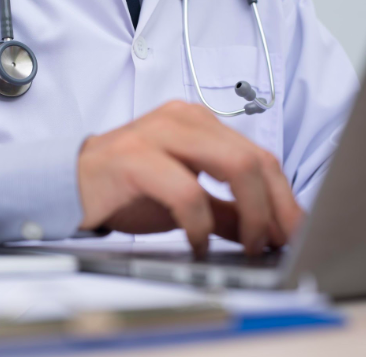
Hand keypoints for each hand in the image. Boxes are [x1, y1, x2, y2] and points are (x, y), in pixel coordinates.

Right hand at [78, 101, 302, 256]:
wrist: (70, 183)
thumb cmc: (127, 186)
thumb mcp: (186, 197)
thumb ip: (226, 210)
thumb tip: (268, 232)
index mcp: (198, 122)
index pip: (258, 155)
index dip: (284, 197)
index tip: (294, 231)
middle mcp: (183, 120)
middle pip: (253, 159)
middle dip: (275, 207)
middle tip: (278, 243)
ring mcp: (159, 134)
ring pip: (232, 166)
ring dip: (251, 213)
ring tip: (250, 244)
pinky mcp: (135, 158)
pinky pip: (187, 192)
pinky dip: (201, 225)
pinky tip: (198, 243)